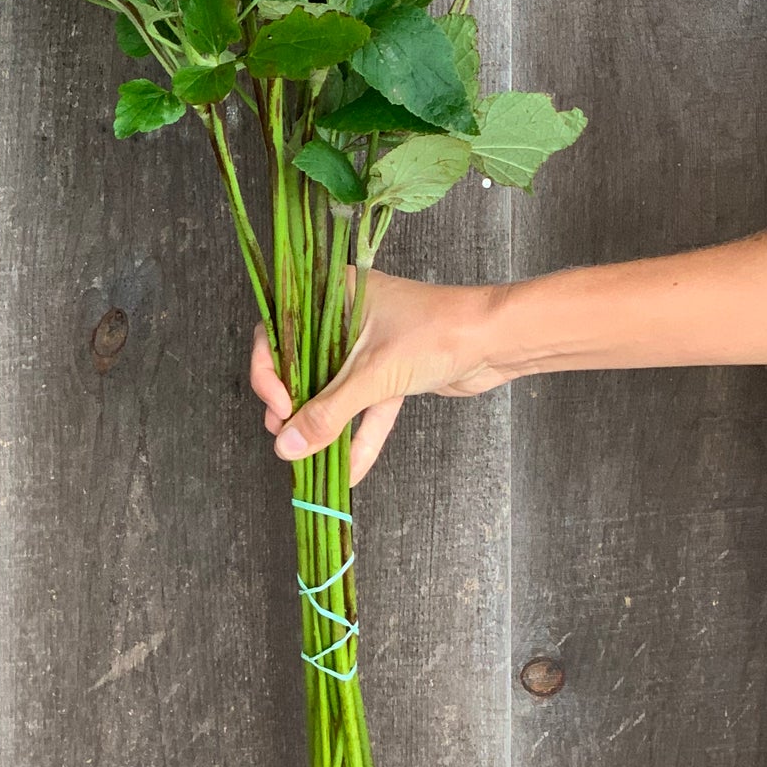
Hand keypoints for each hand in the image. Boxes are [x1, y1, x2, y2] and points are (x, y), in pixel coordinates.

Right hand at [248, 268, 510, 483]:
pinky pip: (365, 407)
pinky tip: (349, 472)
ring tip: (304, 458)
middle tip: (284, 436)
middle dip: (293, 404)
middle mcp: (346, 316)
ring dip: (323, 424)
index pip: (281, 330)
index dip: (271, 370)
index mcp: (333, 294)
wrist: (496, 339)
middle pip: (303, 363)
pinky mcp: (391, 372)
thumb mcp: (373, 375)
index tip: (279, 407)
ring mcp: (369, 346)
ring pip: (334, 388)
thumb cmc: (435, 335)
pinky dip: (359, 436)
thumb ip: (327, 413)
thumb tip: (286, 446)